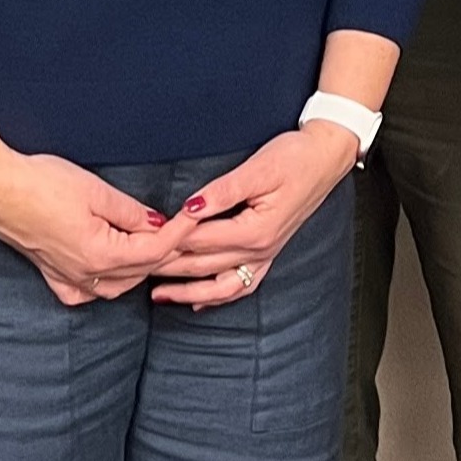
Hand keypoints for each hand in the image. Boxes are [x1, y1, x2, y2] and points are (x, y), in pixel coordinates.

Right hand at [0, 151, 195, 307]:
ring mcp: (67, 278)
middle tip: (185, 229)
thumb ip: (131, 212)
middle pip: (140, 270)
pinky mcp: (51, 274)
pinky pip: (87, 292)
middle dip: (166, 250)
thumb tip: (159, 223)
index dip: (180, 232)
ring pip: (118, 285)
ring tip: (157, 244)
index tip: (196, 214)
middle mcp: (86, 276)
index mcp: (101, 255)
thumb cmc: (43, 185)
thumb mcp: (97, 191)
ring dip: (141, 267)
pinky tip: (111, 272)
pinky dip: (107, 283)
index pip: (154, 250)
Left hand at [150, 125, 357, 309]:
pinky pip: (241, 286)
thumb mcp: (258, 169)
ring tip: (157, 295)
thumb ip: (221, 192)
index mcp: (254, 231)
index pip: (200, 241)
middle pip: (203, 266)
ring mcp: (265, 256)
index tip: (140, 242)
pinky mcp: (268, 253)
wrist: (326, 158)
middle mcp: (259, 251)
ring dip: (188, 292)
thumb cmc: (294, 158)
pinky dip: (217, 297)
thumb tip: (189, 208)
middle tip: (135, 269)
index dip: (168, 241)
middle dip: (167, 269)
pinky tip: (199, 302)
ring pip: (220, 286)